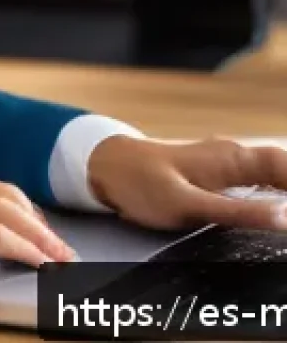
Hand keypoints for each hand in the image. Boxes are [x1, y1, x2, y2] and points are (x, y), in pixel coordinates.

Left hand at [87, 134, 286, 230]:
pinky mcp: (218, 173)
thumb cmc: (141, 183)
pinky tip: (276, 211)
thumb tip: (286, 218)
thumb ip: (237, 212)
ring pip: (273, 172)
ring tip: (285, 221)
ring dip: (285, 189)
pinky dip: (274, 192)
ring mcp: (226, 162)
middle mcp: (233, 155)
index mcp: (231, 158)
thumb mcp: (188, 204)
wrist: (106, 167)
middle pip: (283, 168)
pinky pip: (257, 179)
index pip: (284, 167)